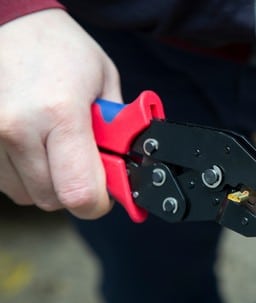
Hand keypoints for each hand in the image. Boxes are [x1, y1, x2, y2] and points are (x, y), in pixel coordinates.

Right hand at [0, 9, 120, 217]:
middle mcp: (18, 128)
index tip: (105, 194)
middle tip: (84, 162)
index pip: (79, 192)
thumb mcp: (106, 83)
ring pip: (28, 194)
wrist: (15, 26)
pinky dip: (26, 174)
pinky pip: (8, 182)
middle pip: (53, 199)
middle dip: (76, 190)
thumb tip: (124, 167)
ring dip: (49, 182)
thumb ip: (116, 130)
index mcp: (60, 113)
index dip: (98, 203)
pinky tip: (35, 146)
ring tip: (57, 146)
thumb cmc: (63, 50)